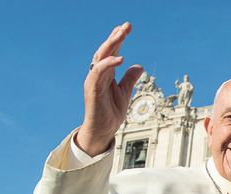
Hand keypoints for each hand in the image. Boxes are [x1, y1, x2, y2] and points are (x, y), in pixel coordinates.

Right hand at [76, 22, 144, 156]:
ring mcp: (94, 80)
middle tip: (126, 25)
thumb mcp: (125, 93)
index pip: (111, 52)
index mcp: (106, 73)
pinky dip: (109, 64)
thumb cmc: (110, 112)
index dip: (118, 39)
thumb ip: (129, 79)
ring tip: (122, 34)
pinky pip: (98, 72)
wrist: (103, 130)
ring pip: (101, 57)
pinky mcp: (92, 88)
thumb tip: (138, 66)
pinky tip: (120, 58)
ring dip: (111, 44)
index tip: (126, 27)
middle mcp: (98, 74)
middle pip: (106, 50)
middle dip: (116, 37)